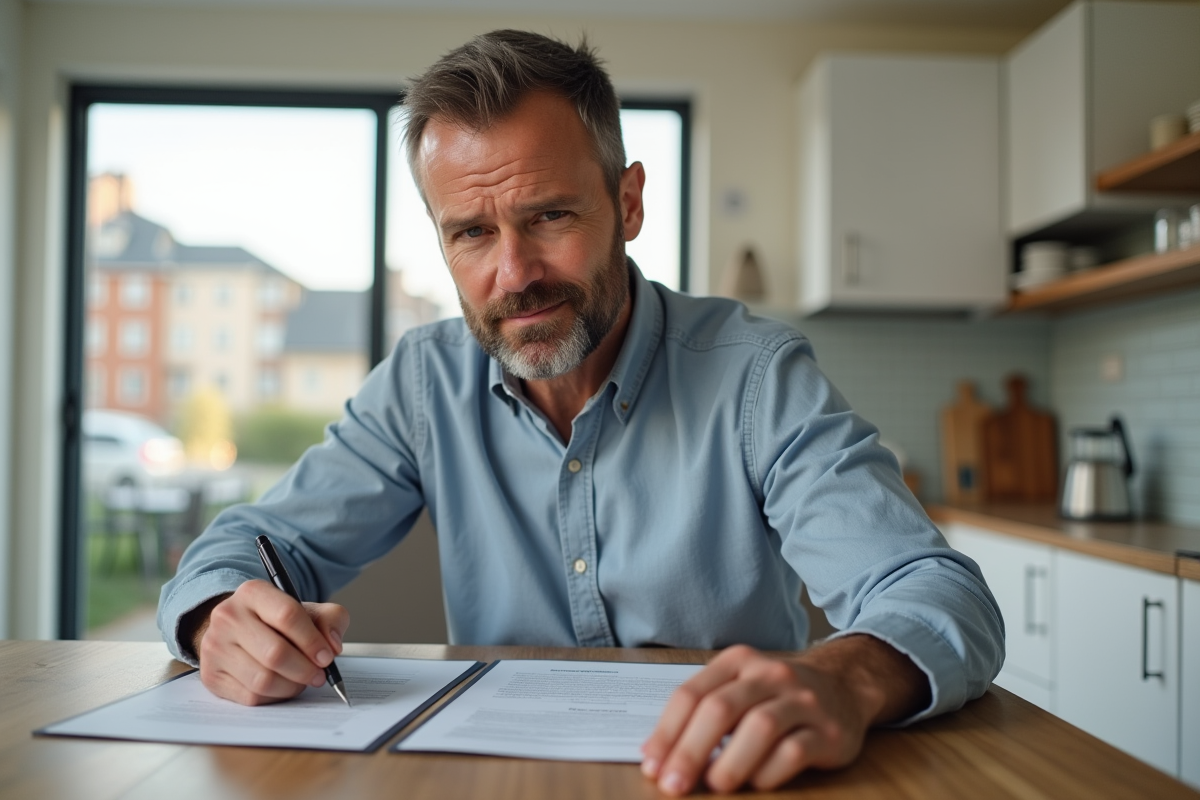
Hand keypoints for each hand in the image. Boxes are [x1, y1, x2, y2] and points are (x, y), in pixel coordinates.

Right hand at [191, 580, 349, 705]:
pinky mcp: (211, 675)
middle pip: (275, 653)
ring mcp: (215, 647)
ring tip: (302, 680)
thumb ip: (330, 620)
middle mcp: (228, 616)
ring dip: (292, 686)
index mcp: (253, 593)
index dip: (312, 641)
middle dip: (305, 669)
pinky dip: (275, 697)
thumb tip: (332, 646)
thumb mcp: (308, 610)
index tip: (327, 656)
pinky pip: (251, 696)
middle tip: (319, 675)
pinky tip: (283, 686)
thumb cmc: (276, 621)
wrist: (238, 630)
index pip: (287, 615)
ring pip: (263, 680)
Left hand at [640, 637, 928, 794]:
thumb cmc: (777, 694)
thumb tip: (657, 755)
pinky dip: (769, 771)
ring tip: (714, 785)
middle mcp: (769, 674)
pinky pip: (795, 751)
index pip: (692, 694)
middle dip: (690, 749)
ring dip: (730, 762)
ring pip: (760, 726)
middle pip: (721, 709)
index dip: (667, 731)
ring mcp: (802, 700)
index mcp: (738, 661)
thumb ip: (702, 712)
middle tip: (674, 783)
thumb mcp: (739, 687)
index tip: (652, 764)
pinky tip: (756, 783)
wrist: (844, 686)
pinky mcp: (828, 731)